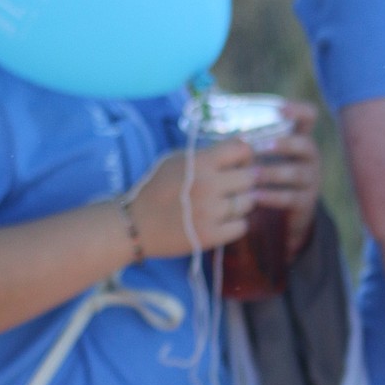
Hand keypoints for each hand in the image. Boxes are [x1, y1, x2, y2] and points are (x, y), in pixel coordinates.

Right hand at [128, 140, 257, 256]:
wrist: (134, 225)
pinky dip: (235, 224)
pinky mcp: (211, 236)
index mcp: (199, 162)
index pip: (242, 149)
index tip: (239, 163)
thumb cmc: (156, 189)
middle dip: (244, 180)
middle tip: (233, 186)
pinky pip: (242, 226)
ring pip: (248, 202)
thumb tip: (239, 149)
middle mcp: (207, 185)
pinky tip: (221, 221)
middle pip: (250, 177)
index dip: (245, 155)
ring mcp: (210, 212)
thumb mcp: (175, 161)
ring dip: (240, 203)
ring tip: (224, 205)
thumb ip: (206, 154)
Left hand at [251, 101, 321, 258]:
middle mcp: (309, 157)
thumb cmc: (263, 176)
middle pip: (305, 145)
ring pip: (296, 173)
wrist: (279, 214)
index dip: (298, 110)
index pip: (308, 116)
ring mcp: (310, 179)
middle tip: (259, 147)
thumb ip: (249, 144)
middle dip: (282, 144)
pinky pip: (290, 197)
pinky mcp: (306, 202)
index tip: (280, 109)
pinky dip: (271, 197)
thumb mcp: (260, 157)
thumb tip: (222, 130)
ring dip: (272, 172)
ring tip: (252, 174)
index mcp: (298, 139)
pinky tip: (254, 197)